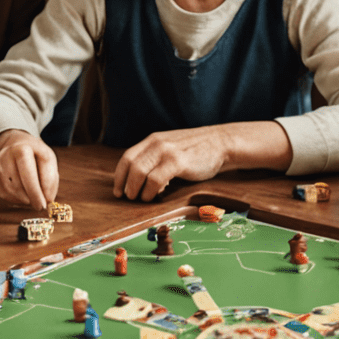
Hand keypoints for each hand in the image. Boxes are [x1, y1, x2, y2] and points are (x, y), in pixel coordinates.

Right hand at [0, 129, 58, 211]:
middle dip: (31, 198)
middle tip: (40, 206)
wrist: (16, 146)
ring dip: (25, 199)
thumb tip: (47, 199)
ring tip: (33, 196)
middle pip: (18, 185)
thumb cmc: (36, 155)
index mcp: (22, 149)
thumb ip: (50, 178)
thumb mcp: (48, 160)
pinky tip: (23, 194)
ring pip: (11, 192)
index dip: (36, 191)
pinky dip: (16, 199)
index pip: (28, 174)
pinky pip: (4, 195)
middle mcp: (5, 156)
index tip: (44, 204)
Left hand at [114, 127, 231, 201]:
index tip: (118, 191)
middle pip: (130, 165)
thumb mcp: (171, 149)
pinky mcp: (178, 162)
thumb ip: (156, 161)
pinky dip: (151, 191)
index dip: (119, 176)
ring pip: (139, 173)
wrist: (221, 142)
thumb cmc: (196, 150)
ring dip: (137, 190)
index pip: (127, 157)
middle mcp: (156, 143)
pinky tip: (156, 196)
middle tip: (129, 198)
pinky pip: (156, 180)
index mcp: (153, 140)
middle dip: (126, 185)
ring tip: (142, 199)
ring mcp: (167, 151)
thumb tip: (141, 184)